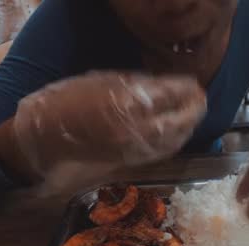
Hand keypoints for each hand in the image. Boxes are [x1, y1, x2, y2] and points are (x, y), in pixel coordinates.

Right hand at [10, 71, 205, 179]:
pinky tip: (179, 135)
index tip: (196, 85)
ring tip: (194, 116)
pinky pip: (161, 153)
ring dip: (189, 128)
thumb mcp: (102, 81)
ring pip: (174, 141)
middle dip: (195, 111)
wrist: (46, 137)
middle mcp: (137, 129)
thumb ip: (135, 84)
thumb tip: (165, 85)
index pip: (171, 96)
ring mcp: (135, 148)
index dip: (187, 90)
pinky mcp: (130, 161)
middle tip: (202, 100)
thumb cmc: (69, 101)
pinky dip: (175, 143)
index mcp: (128, 103)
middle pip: (179, 122)